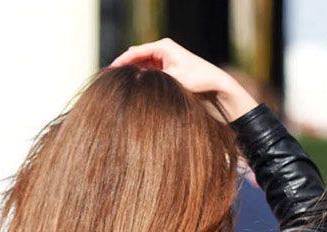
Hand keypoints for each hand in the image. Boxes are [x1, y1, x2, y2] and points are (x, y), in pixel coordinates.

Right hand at [110, 38, 257, 120]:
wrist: (217, 87)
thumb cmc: (198, 81)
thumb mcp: (173, 80)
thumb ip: (152, 80)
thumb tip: (134, 84)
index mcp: (163, 46)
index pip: (134, 52)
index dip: (120, 63)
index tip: (108, 73)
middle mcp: (163, 50)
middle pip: (135, 58)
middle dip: (123, 69)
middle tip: (109, 81)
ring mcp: (165, 60)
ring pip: (141, 67)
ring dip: (132, 76)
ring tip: (119, 87)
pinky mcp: (168, 71)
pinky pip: (148, 74)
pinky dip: (140, 80)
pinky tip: (133, 91)